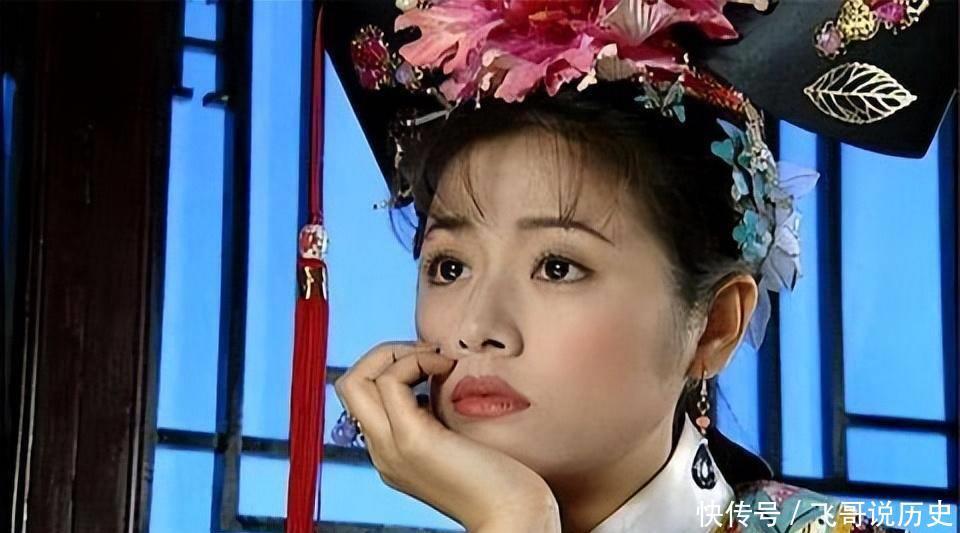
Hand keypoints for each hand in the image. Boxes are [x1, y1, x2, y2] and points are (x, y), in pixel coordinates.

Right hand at [334, 341, 560, 531]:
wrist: (513, 515)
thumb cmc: (500, 476)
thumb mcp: (457, 437)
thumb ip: (437, 413)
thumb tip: (436, 371)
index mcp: (390, 451)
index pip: (362, 396)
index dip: (389, 366)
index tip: (431, 360)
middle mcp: (382, 452)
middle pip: (348, 384)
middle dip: (384, 353)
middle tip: (429, 353)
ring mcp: (391, 448)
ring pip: (356, 380)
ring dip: (398, 353)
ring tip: (438, 359)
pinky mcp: (412, 440)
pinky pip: (390, 382)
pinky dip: (416, 361)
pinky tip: (447, 367)